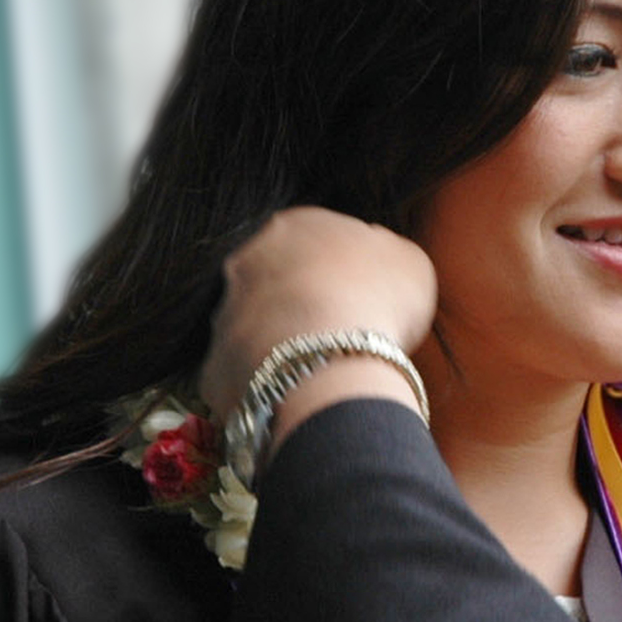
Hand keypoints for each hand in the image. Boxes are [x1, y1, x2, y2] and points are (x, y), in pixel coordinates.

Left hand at [198, 206, 437, 418]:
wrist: (328, 361)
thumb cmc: (376, 301)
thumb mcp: (407, 261)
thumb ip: (385, 251)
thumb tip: (374, 253)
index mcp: (295, 225)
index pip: (315, 241)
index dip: (341, 272)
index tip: (363, 300)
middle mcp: (248, 260)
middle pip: (276, 280)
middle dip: (301, 303)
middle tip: (337, 334)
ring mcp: (224, 312)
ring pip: (254, 326)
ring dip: (279, 343)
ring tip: (316, 371)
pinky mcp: (213, 364)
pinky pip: (242, 374)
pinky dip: (264, 384)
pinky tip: (294, 395)